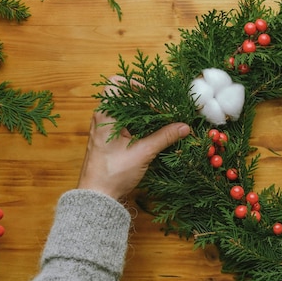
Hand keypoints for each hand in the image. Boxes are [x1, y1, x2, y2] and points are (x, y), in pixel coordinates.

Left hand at [77, 76, 190, 199]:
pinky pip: (126, 123)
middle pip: (125, 96)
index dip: (134, 84)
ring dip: (144, 111)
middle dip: (146, 99)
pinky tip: (155, 130)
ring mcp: (105, 129)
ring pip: (126, 110)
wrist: (97, 196)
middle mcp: (103, 118)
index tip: (153, 93)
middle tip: (164, 106)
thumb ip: (164, 137)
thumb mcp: (143, 153)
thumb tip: (184, 126)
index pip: (115, 84)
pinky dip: (140, 123)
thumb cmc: (113, 173)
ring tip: (163, 117)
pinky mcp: (109, 140)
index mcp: (105, 115)